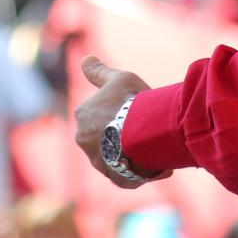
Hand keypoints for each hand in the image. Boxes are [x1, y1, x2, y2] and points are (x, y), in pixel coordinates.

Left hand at [73, 56, 170, 188]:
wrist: (146, 131)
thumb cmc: (132, 101)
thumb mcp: (118, 79)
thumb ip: (99, 72)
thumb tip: (85, 59)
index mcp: (83, 115)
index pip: (99, 114)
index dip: (118, 111)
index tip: (134, 110)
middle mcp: (84, 140)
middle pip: (105, 136)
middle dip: (120, 134)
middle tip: (143, 128)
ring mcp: (99, 161)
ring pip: (115, 156)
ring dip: (129, 153)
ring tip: (150, 147)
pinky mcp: (116, 178)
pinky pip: (127, 175)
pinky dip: (139, 171)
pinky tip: (154, 163)